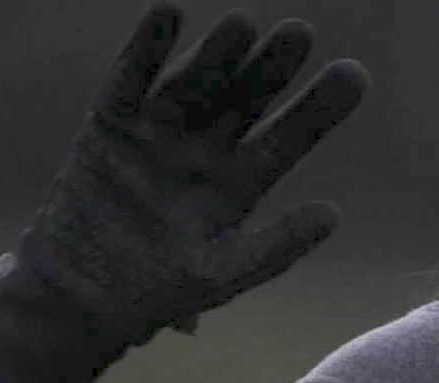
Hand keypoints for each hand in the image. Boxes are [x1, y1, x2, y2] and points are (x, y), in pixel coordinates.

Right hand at [0, 5, 368, 382]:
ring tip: (243, 26)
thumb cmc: (158, 292)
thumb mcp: (225, 274)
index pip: (289, 138)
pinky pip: (130, 80)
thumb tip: (334, 215)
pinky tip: (168, 14)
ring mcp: (158, 133)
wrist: (84, 298)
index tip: (354, 75)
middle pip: (247, 98)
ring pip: (195, 82)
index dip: (319, 108)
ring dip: (217, 53)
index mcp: (239, 185)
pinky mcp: (111, 125)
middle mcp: (204, 150)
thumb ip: (278, 247)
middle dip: (272, 68)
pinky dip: (145, 49)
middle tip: (301, 35)